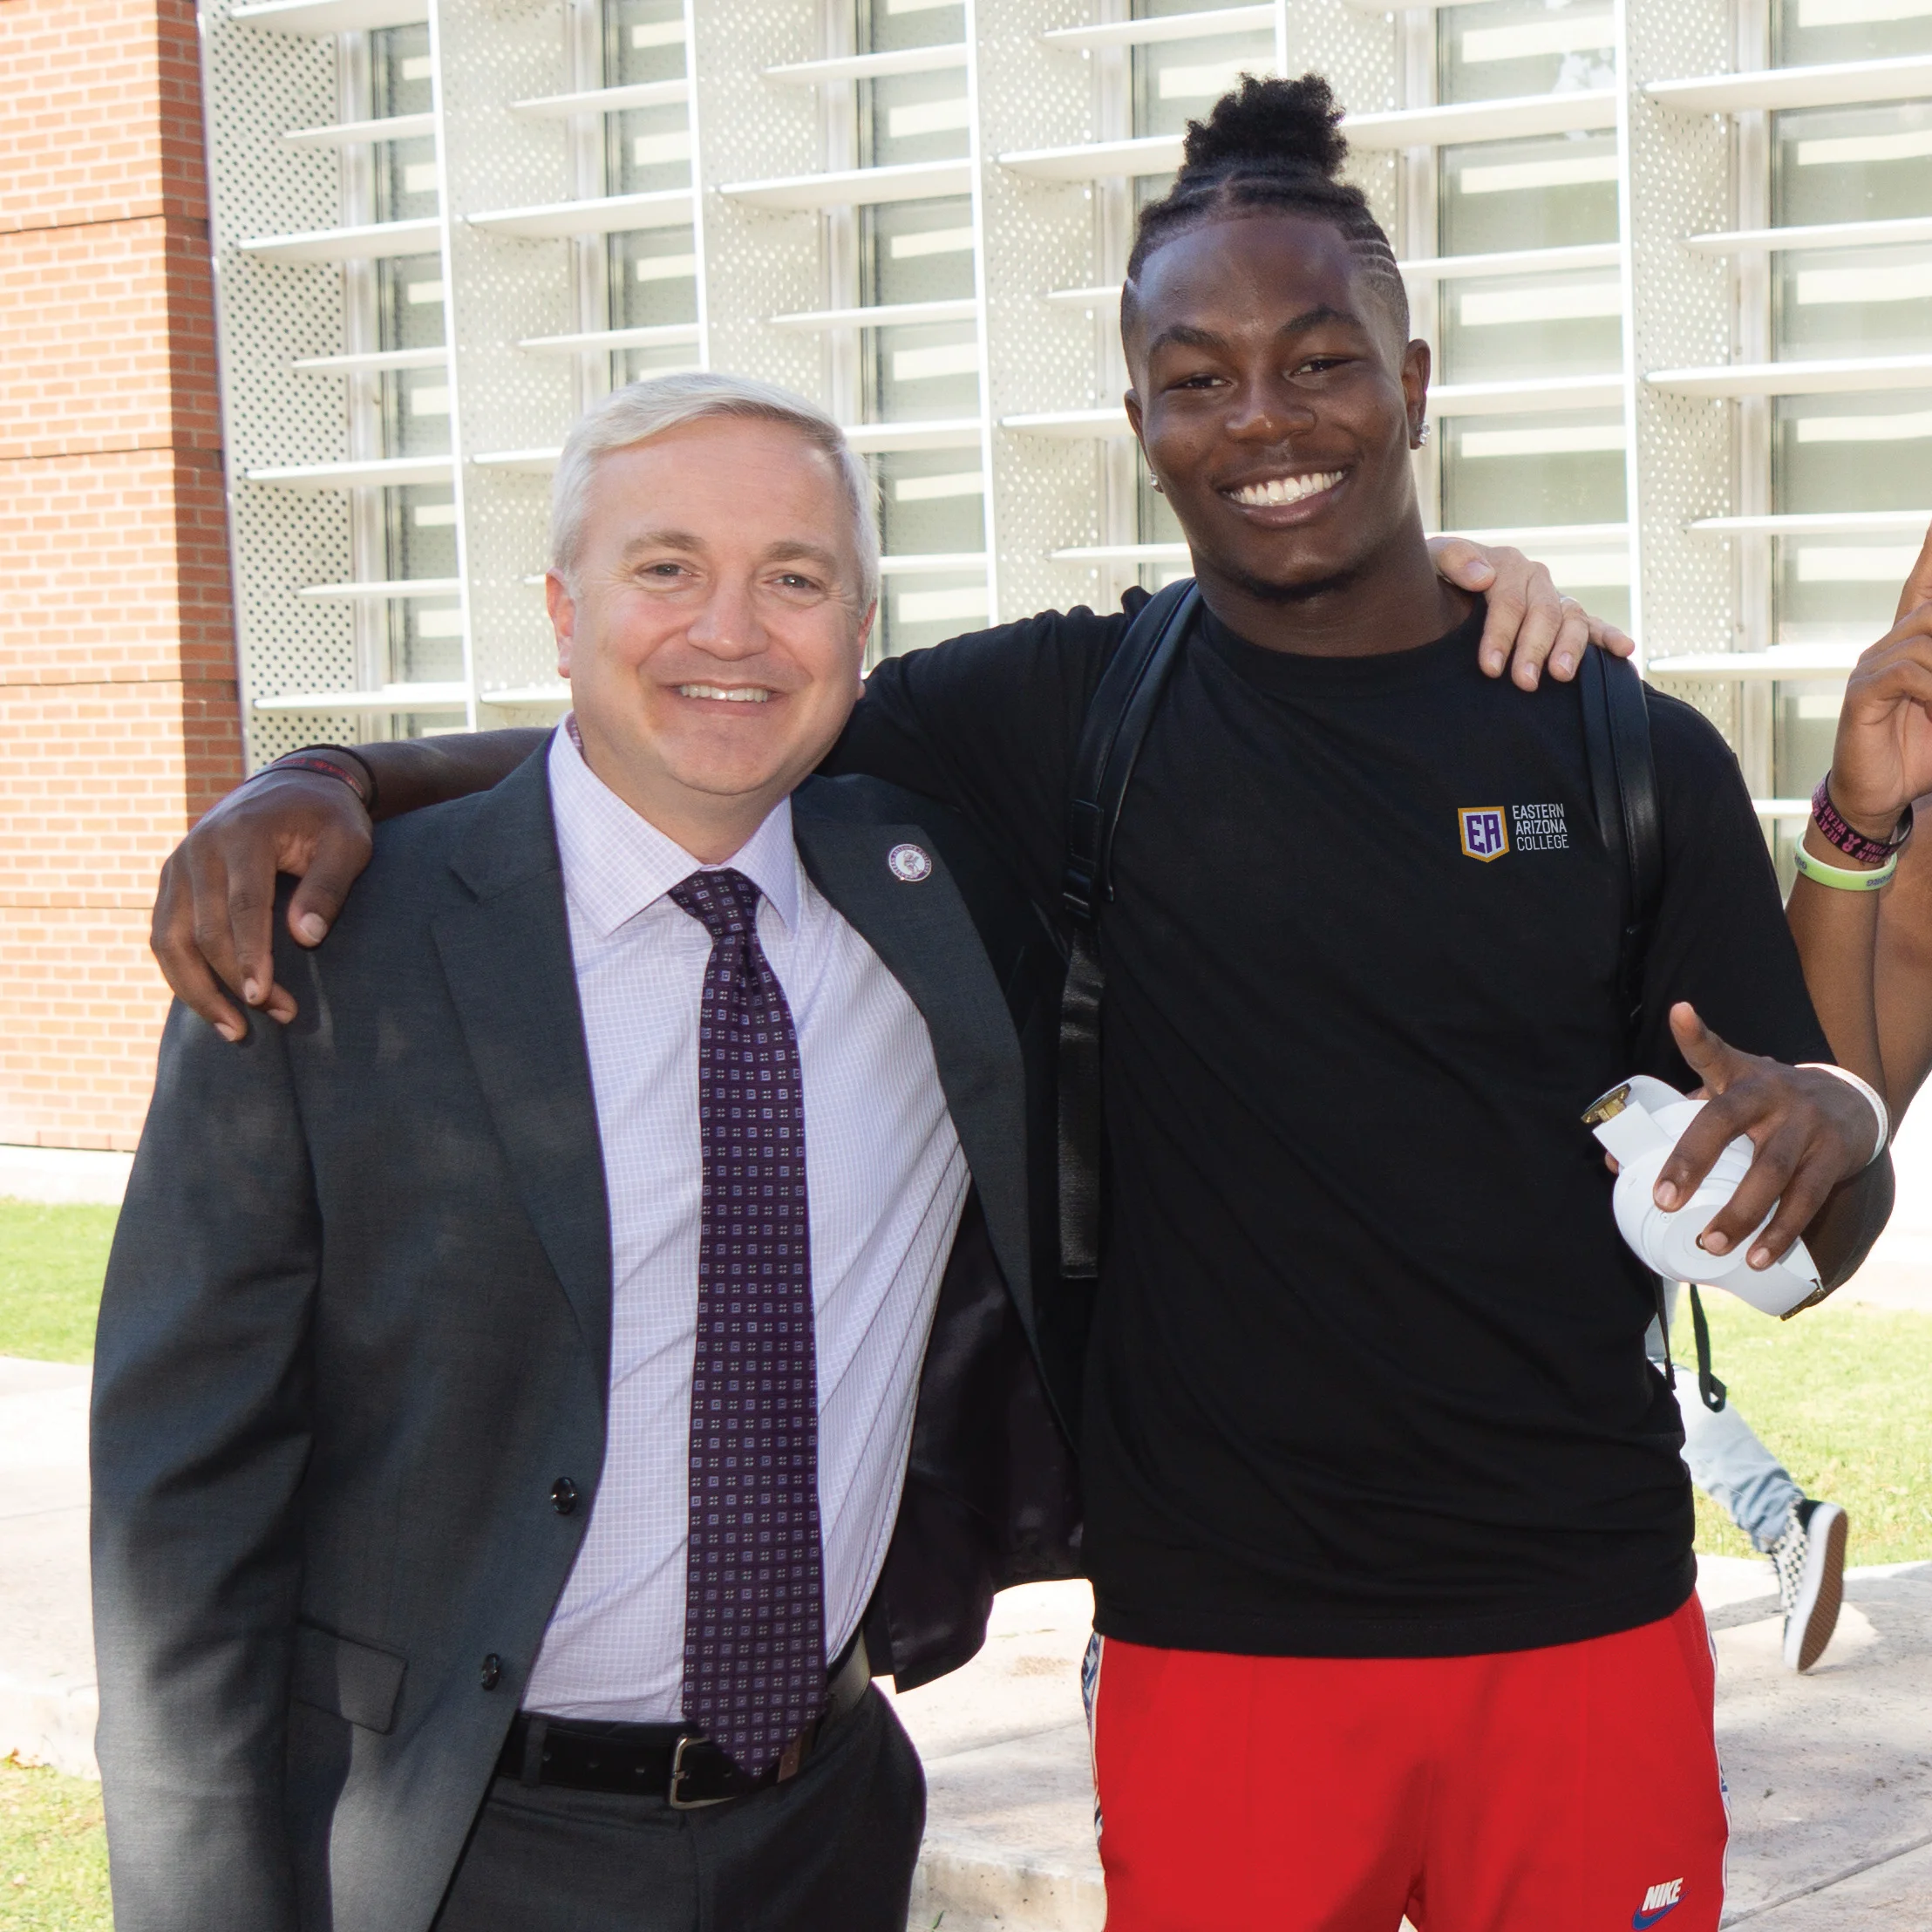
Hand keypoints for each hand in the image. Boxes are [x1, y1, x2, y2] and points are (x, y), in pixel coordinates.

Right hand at [151, 771, 374, 1040]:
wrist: (291, 786)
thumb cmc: (327, 819)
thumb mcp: (349, 842)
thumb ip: (329, 885)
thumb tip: (305, 938)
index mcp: (244, 834)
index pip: (243, 905)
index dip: (250, 955)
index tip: (261, 997)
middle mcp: (200, 849)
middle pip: (205, 929)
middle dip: (235, 980)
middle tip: (280, 1016)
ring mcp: (178, 866)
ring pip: (169, 940)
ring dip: (197, 990)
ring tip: (235, 1030)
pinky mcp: (171, 882)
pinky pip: (163, 936)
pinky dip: (182, 974)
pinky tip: (211, 1005)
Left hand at [1428, 536, 1635, 688]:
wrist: (1439, 584)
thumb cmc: (1433, 578)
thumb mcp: (1432, 561)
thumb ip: (1454, 560)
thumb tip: (1485, 576)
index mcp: (1506, 565)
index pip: (1508, 602)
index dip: (1501, 634)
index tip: (1491, 667)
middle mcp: (1535, 579)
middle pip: (1542, 614)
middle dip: (1534, 649)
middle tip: (1524, 682)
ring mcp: (1552, 597)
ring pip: (1570, 620)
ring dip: (1569, 648)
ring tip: (1561, 675)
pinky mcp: (1564, 617)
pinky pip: (1592, 625)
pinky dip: (1609, 635)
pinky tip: (1624, 649)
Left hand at [1651, 1003, 1879, 1270]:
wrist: (1848, 1102)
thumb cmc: (1766, 1104)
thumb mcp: (1728, 1097)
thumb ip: (1678, 1120)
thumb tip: (1614, 1162)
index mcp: (1739, 1076)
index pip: (1712, 1052)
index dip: (1695, 1034)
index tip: (1680, 1015)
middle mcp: (1771, 1095)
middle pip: (1727, 1122)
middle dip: (1692, 1161)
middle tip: (1665, 1200)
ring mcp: (1805, 1126)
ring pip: (1771, 1172)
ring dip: (1740, 1214)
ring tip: (1712, 1244)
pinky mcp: (1833, 1157)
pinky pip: (1806, 1200)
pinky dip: (1781, 1232)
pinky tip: (1759, 1256)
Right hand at [1825, 521, 1931, 837]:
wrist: (1877, 797)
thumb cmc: (1920, 753)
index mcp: (1911, 644)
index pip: (1923, 584)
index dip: (1931, 551)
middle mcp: (1889, 646)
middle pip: (1931, 609)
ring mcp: (1871, 666)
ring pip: (1927, 640)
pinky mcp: (1862, 692)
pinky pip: (1909, 674)